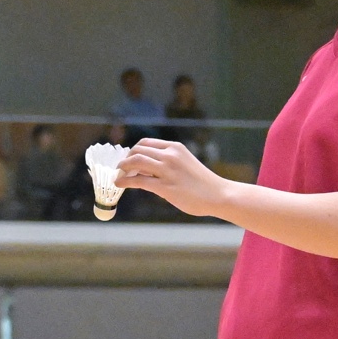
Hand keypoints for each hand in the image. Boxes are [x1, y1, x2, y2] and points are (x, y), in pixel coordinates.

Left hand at [115, 138, 231, 218]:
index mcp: (175, 148)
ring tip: (119, 175)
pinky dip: (125, 181)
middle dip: (126, 159)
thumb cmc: (204, 183)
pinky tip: (119, 184)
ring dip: (123, 167)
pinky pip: (138, 181)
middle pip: (138, 150)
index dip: (134, 150)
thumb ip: (168, 164)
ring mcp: (167, 170)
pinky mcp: (165, 187)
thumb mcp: (186, 164)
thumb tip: (146, 171)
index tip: (129, 159)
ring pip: (135, 162)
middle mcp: (170, 155)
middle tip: (122, 168)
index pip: (146, 143)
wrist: (219, 195)